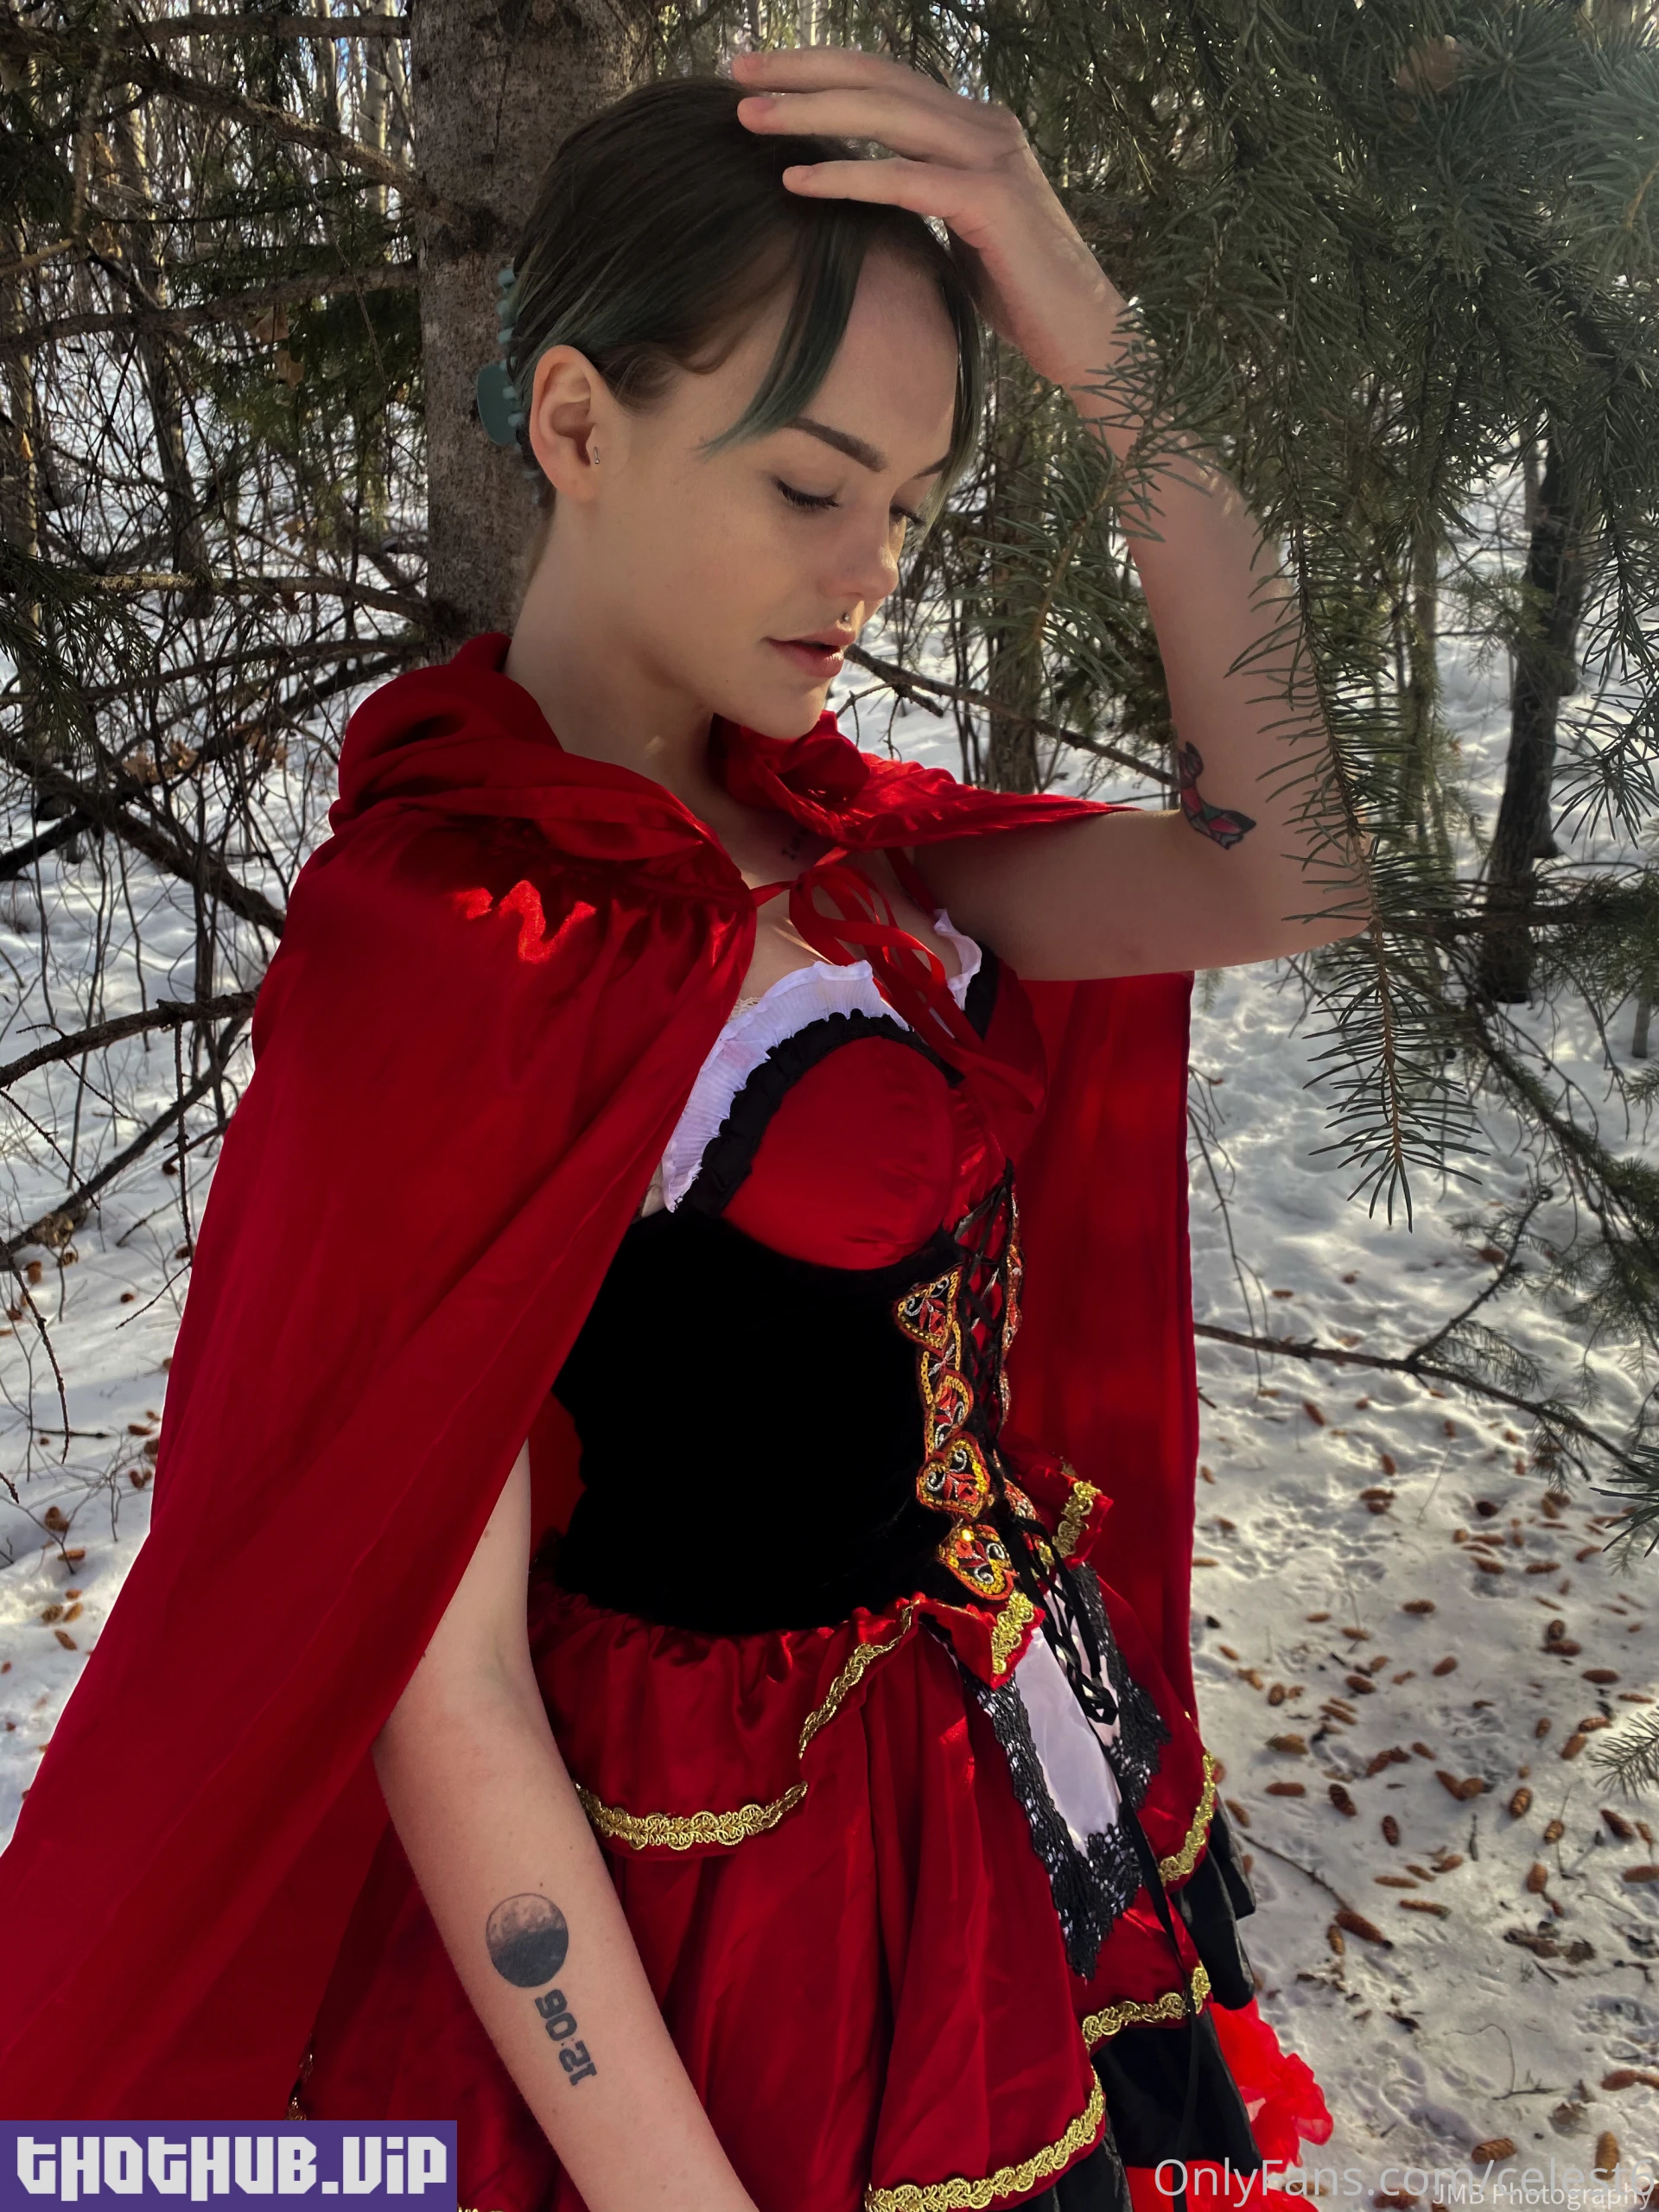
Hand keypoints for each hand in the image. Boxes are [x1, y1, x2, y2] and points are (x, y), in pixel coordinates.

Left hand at [731, 46, 1127, 392]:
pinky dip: (848, 175)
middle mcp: (987, 127)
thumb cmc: (1020, 297)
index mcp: (975, 126)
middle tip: (738, 72)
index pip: (888, 79)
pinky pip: (905, 179)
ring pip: (888, 115)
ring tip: (751, 118)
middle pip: (881, 79)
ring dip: (812, 112)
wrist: (1086, 339)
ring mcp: (994, 159)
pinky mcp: (994, 203)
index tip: (762, 74)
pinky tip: (797, 179)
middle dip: (804, 71)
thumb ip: (921, 192)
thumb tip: (862, 184)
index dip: (823, 69)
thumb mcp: (958, 230)